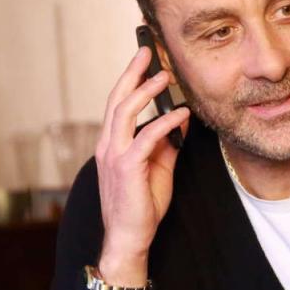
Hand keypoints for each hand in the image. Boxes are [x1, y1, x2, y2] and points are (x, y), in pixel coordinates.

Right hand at [94, 46, 189, 286]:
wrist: (129, 237)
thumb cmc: (142, 205)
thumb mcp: (159, 167)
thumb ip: (167, 142)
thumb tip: (182, 118)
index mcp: (112, 144)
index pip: (118, 104)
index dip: (130, 80)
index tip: (144, 60)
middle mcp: (108, 146)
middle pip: (117, 100)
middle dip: (132, 73)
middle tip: (147, 52)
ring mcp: (114, 156)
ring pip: (124, 113)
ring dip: (145, 91)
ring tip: (164, 76)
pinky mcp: (127, 169)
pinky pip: (146, 138)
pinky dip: (164, 123)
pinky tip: (181, 114)